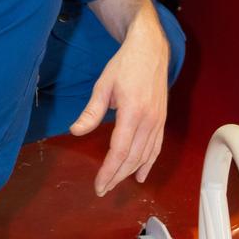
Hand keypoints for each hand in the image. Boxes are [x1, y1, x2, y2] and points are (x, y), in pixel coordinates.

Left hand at [69, 0, 169, 195]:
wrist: (150, 49)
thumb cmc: (124, 65)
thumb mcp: (103, 85)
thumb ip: (91, 112)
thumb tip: (76, 131)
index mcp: (133, 112)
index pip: (120, 151)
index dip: (109, 171)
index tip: (99, 186)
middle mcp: (149, 120)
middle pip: (133, 158)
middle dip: (117, 176)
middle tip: (103, 189)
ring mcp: (158, 121)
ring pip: (146, 155)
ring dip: (130, 172)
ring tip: (116, 183)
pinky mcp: (162, 119)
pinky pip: (157, 147)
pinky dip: (149, 163)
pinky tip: (140, 175)